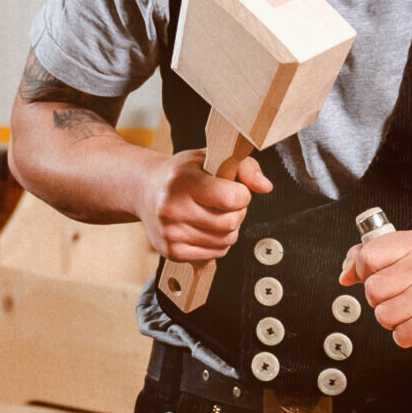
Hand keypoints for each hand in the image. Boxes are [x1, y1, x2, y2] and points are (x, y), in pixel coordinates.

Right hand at [140, 148, 270, 262]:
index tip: (233, 188)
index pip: (230, 198)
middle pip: (231, 223)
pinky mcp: (171, 252)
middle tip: (226, 203)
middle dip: (238, 212)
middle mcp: (171, 208)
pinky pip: (215, 254)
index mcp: (182, 181)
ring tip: (214, 213)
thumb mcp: (211, 158)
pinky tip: (205, 227)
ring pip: (226, 241)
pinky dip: (218, 242)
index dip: (241, 194)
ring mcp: (170, 233)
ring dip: (229, 229)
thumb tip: (266, 186)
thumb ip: (244, 167)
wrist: (145, 190)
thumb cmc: (183, 173)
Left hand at [340, 225, 411, 352]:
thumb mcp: (408, 255)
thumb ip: (370, 257)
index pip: (369, 255)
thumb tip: (346, 272)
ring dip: (393, 319)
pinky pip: (400, 335)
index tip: (373, 274)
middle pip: (373, 288)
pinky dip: (405, 335)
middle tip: (400, 296)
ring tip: (411, 311)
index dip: (363, 270)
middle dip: (380, 299)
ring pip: (383, 314)